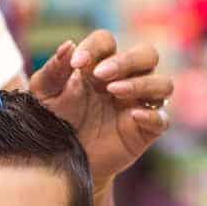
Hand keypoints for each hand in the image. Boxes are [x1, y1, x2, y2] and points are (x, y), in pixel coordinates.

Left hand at [29, 31, 172, 187]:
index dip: (95, 47)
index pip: (107, 41)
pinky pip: (163, 119)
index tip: (77, 63)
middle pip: (147, 54)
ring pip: (163, 84)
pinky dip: (152, 115)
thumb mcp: (44, 96)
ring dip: (141, 83)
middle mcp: (124, 81)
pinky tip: (132, 116)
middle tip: (100, 75)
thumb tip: (69, 45)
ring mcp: (138, 105)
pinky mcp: (145, 131)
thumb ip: (52, 71)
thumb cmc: (53, 124)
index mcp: (99, 67)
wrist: (60, 163)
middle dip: (126, 60)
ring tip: (113, 92)